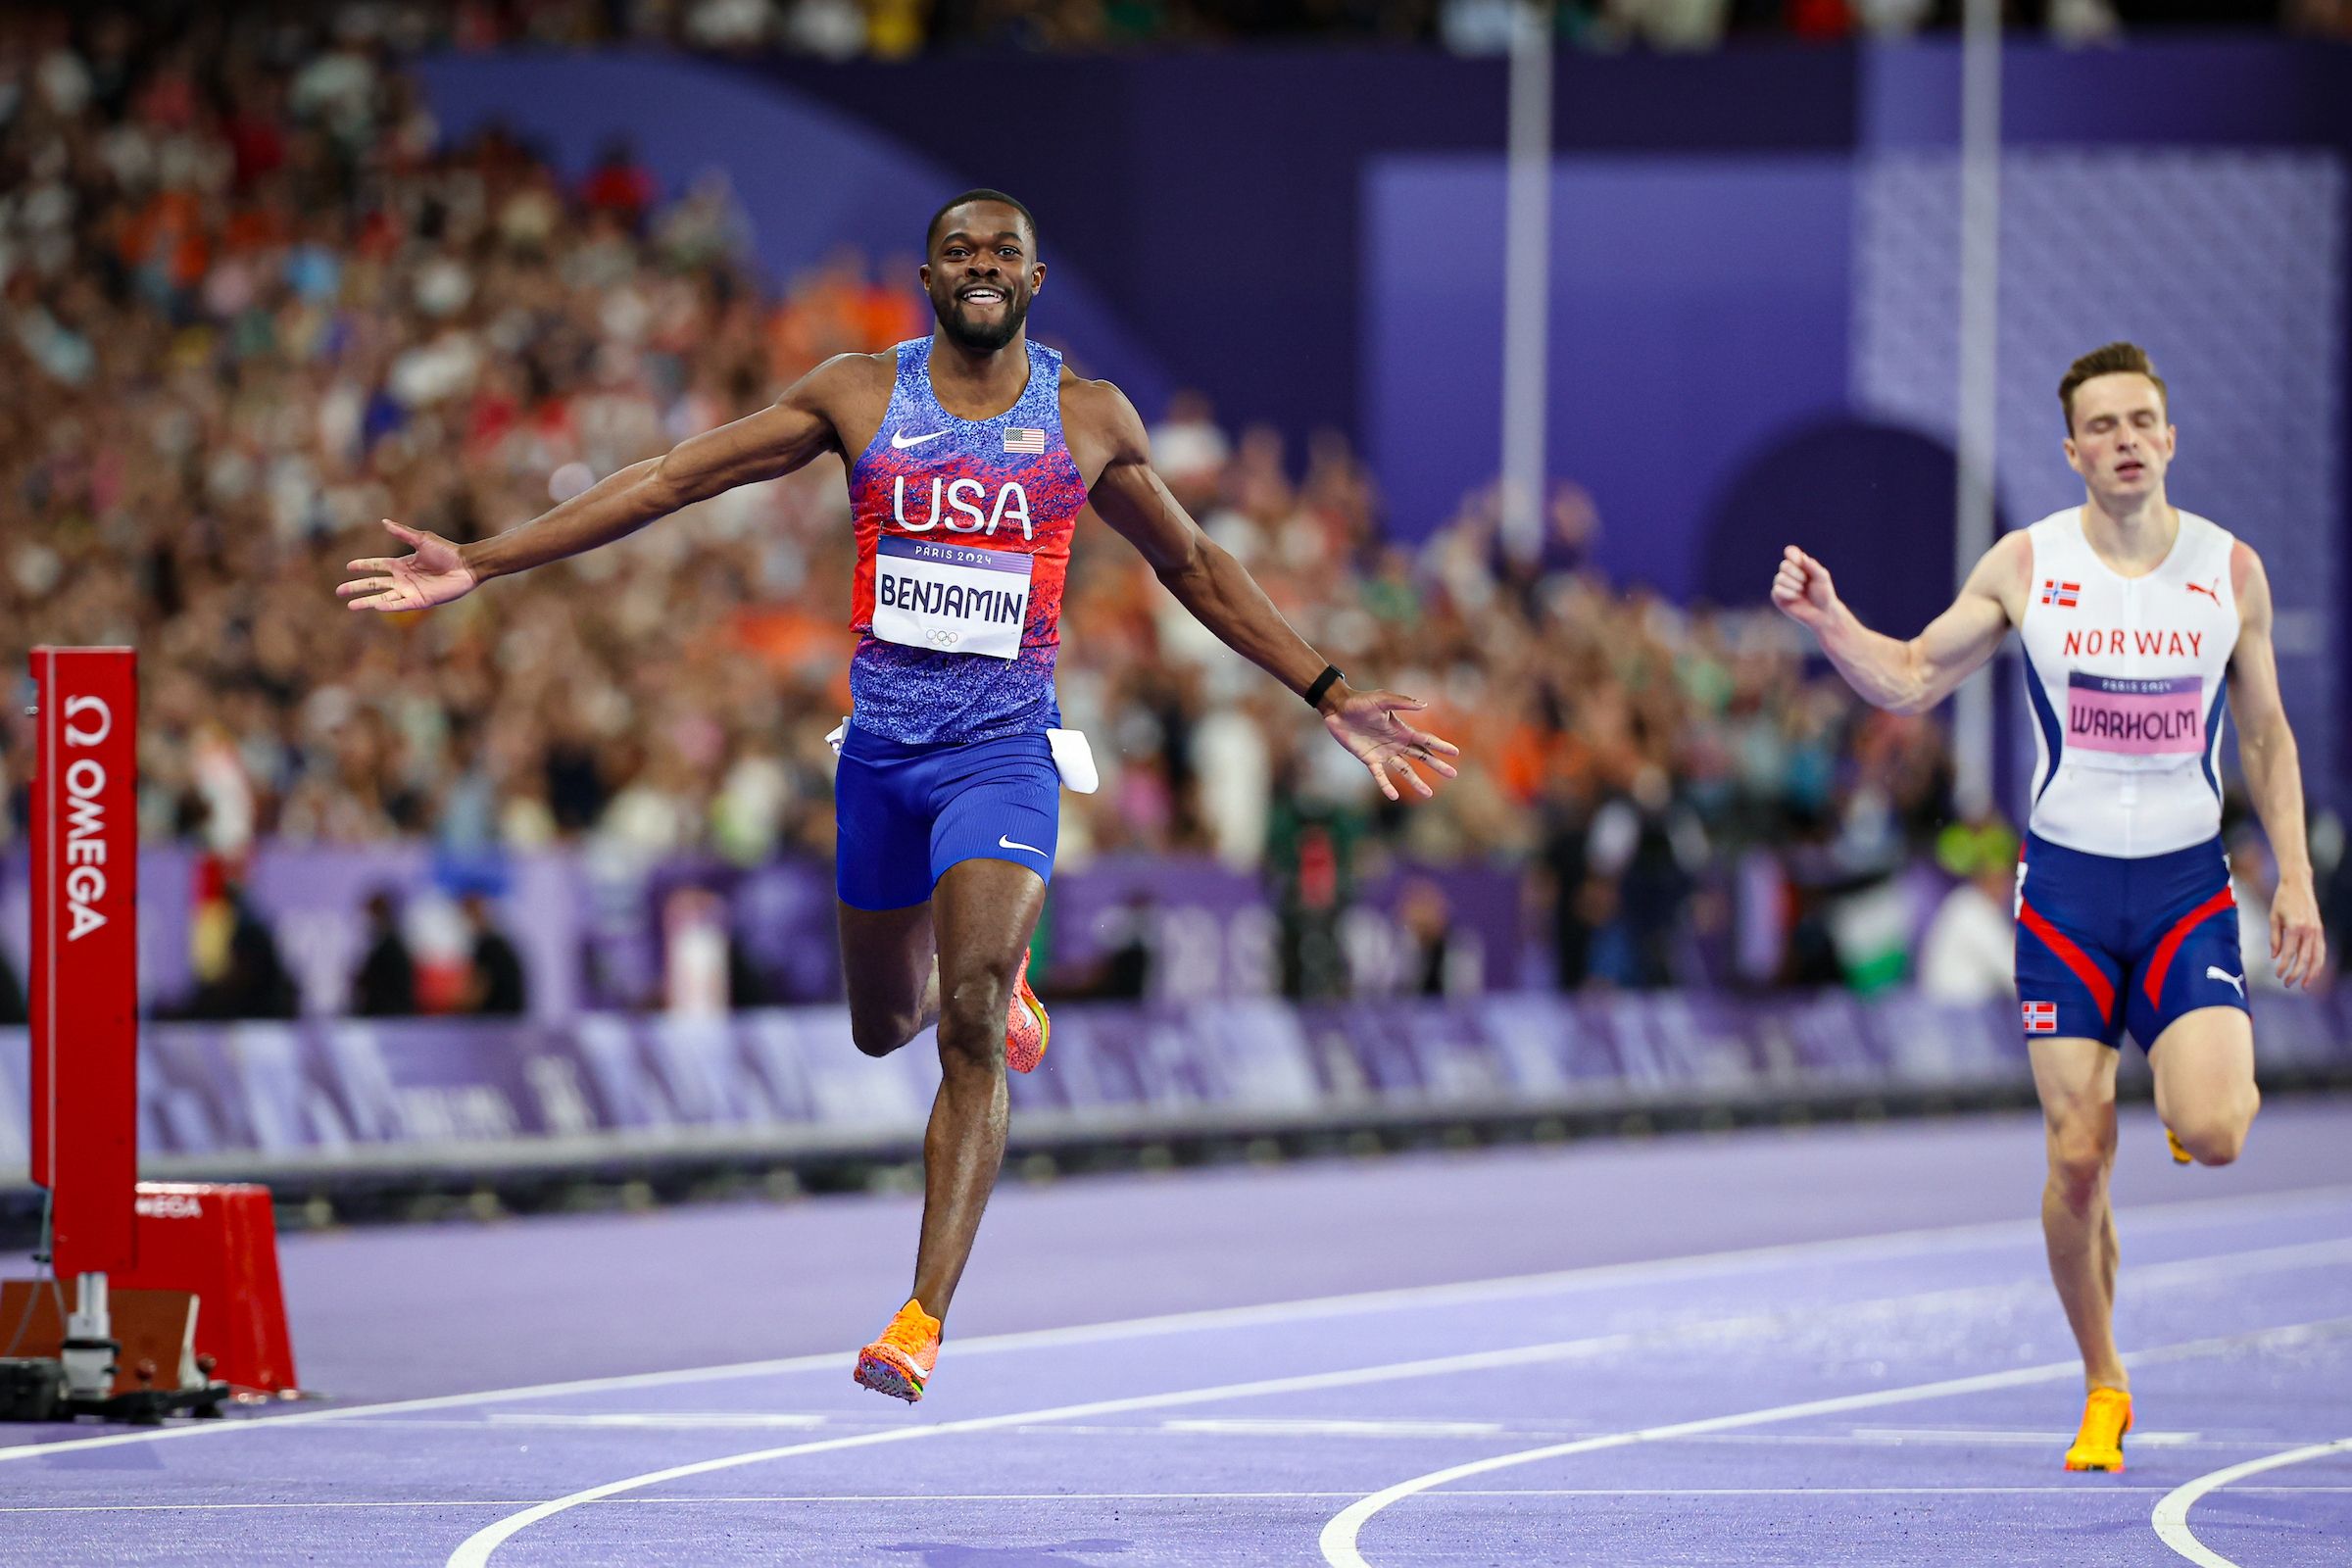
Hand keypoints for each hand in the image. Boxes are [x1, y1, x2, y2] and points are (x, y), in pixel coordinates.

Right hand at [338, 519, 478, 612]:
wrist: (466, 565)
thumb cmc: (447, 551)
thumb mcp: (422, 540)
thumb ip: (403, 533)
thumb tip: (384, 522)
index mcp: (401, 564)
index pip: (376, 566)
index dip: (362, 566)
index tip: (348, 567)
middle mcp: (403, 579)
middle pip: (374, 584)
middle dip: (357, 587)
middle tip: (339, 592)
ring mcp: (410, 591)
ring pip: (383, 597)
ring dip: (366, 602)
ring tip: (350, 606)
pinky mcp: (420, 601)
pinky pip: (401, 605)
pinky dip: (388, 606)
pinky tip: (375, 606)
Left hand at [1321, 689, 1460, 802]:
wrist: (1338, 709)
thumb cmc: (1360, 701)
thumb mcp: (1382, 699)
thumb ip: (1402, 703)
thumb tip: (1425, 705)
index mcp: (1402, 729)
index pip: (1425, 740)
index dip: (1440, 746)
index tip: (1456, 753)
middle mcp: (1396, 743)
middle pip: (1421, 757)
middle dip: (1437, 765)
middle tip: (1452, 775)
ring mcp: (1384, 753)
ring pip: (1404, 770)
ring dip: (1416, 782)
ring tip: (1428, 794)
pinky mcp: (1369, 759)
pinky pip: (1380, 776)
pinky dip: (1386, 786)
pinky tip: (1394, 797)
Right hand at [1771, 545, 1838, 631]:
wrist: (1821, 613)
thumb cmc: (1824, 594)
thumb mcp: (1822, 578)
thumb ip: (1812, 566)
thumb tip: (1802, 557)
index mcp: (1800, 565)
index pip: (1790, 552)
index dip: (1792, 554)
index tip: (1798, 560)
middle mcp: (1789, 573)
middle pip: (1784, 565)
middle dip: (1797, 574)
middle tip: (1806, 582)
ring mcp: (1782, 584)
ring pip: (1779, 578)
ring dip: (1794, 586)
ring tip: (1802, 591)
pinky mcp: (1777, 596)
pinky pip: (1777, 590)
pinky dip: (1789, 594)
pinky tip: (1796, 598)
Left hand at [2271, 876, 2326, 988]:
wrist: (2298, 885)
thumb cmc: (2282, 900)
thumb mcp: (2273, 917)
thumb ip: (2274, 938)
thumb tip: (2275, 957)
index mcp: (2295, 927)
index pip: (2289, 954)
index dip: (2284, 967)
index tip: (2278, 975)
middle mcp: (2309, 931)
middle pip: (2305, 959)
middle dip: (2296, 974)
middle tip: (2287, 984)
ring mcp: (2317, 931)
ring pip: (2317, 957)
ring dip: (2312, 973)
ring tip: (2305, 984)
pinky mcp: (2320, 930)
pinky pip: (2322, 950)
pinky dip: (2319, 962)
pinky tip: (2314, 971)